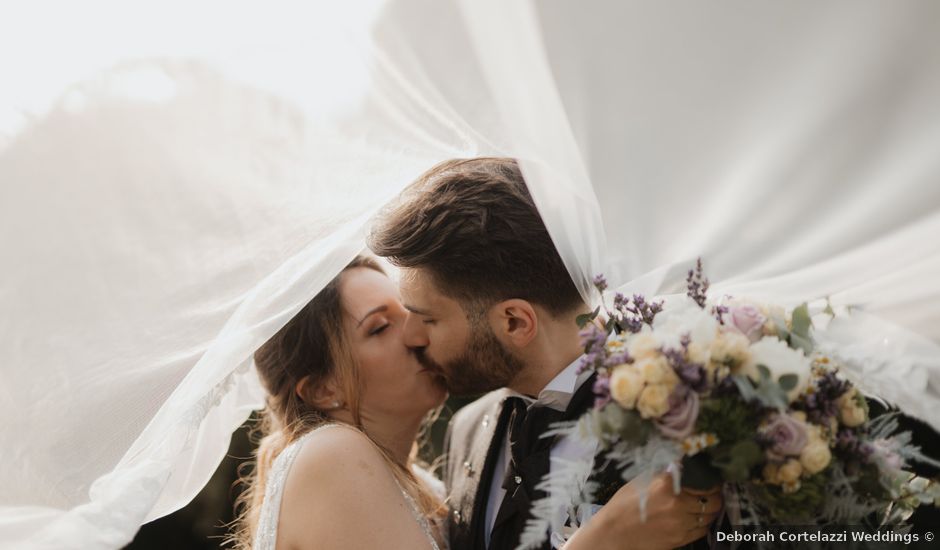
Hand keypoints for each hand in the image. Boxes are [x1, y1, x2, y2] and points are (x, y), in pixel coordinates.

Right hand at [565, 474, 721, 549]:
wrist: (613, 533)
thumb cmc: (623, 505)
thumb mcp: (641, 481)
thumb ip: (664, 473)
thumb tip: (680, 463)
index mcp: (667, 484)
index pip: (703, 481)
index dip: (710, 481)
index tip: (710, 480)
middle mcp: (678, 503)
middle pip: (713, 501)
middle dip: (715, 496)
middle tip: (712, 493)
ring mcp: (681, 523)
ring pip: (710, 516)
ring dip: (710, 510)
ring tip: (706, 505)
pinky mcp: (680, 539)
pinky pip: (702, 531)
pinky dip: (703, 524)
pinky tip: (697, 519)